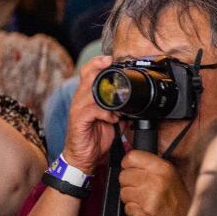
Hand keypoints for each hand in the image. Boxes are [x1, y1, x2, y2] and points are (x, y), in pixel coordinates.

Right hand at [61, 56, 119, 172]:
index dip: (97, 63)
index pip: (88, 73)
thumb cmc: (96, 135)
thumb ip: (122, 109)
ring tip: (119, 106)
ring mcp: (78, 109)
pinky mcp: (78, 120)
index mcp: (88, 96)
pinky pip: (91, 110)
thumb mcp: (113, 119)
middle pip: (87, 76)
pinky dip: (105, 113)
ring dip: (107, 96)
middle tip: (110, 65)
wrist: (84, 156)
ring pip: (90, 92)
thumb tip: (138, 104)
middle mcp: (81, 99)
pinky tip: (112, 119)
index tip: (110, 58)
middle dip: (99, 68)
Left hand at [119, 150, 190, 215]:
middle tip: (139, 187)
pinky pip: (127, 206)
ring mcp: (148, 196)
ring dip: (130, 197)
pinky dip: (133, 209)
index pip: (132, 157)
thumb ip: (151, 166)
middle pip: (124, 175)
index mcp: (163, 168)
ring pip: (123, 191)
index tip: (131, 168)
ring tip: (143, 199)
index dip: (128, 163)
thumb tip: (131, 161)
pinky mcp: (143, 211)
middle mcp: (155, 180)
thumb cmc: (178, 200)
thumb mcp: (171, 175)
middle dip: (129, 182)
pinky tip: (144, 208)